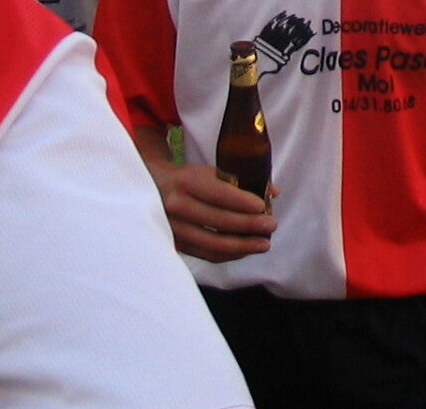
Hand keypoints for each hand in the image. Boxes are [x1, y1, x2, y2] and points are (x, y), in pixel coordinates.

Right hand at [145, 160, 278, 262]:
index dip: (243, 202)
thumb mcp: (209, 171)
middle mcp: (177, 206)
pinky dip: (228, 254)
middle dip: (249, 225)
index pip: (219, 194)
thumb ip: (241, 180)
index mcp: (187, 181)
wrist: (152, 189)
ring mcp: (174, 228)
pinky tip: (245, 250)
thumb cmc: (188, 178)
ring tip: (264, 244)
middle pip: (218, 221)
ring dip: (242, 246)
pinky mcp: (175, 244)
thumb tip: (274, 192)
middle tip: (271, 226)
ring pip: (212, 243)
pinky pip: (205, 254)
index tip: (263, 207)